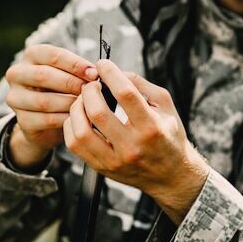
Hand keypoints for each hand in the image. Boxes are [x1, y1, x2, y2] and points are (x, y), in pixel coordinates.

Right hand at [5, 44, 97, 169]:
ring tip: (86, 105)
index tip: (94, 73)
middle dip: (71, 83)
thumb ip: (79, 71)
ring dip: (69, 103)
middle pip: (44, 75)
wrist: (48, 121)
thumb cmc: (63, 90)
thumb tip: (94, 74)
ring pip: (44, 101)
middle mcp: (17, 74)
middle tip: (90, 90)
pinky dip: (65, 119)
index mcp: (32, 55)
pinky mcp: (21, 120)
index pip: (52, 55)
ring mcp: (16, 98)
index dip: (75, 64)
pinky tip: (78, 119)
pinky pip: (46, 120)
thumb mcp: (70, 75)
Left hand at [63, 59, 209, 224]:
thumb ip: (141, 85)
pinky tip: (80, 118)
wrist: (171, 176)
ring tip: (83, 101)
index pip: (125, 94)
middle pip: (98, 112)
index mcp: (151, 127)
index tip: (103, 65)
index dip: (110, 74)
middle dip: (89, 91)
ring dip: (77, 108)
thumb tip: (115, 72)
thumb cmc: (168, 136)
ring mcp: (115, 160)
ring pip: (81, 131)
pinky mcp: (102, 168)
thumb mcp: (165, 106)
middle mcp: (132, 146)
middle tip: (91, 85)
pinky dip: (72, 125)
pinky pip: (75, 145)